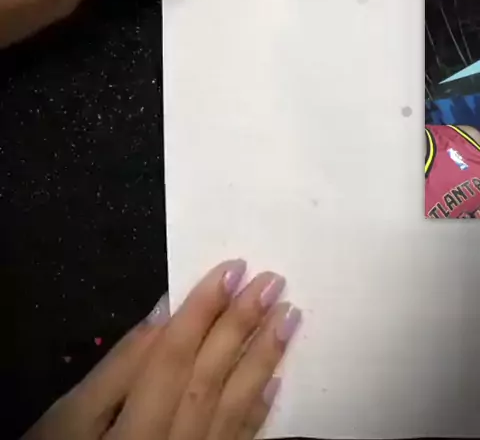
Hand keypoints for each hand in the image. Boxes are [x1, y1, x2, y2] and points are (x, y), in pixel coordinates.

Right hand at [24, 260, 300, 439]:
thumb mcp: (68, 420)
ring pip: (234, 406)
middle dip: (243, 324)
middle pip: (211, 375)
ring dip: (264, 358)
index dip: (205, 308)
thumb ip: (119, 368)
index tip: (234, 267)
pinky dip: (257, 411)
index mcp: (137, 425)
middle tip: (274, 281)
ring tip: (288, 317)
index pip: (176, 354)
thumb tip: (163, 313)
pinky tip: (275, 380)